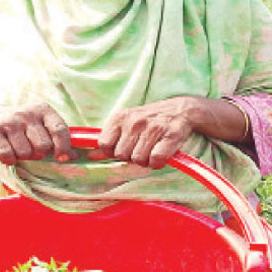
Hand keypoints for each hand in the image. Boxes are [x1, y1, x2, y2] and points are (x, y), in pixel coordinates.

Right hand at [0, 103, 76, 164]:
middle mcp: (27, 113)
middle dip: (38, 153)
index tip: (61, 158)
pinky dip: (9, 160)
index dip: (63, 147)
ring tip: (17, 148)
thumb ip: (59, 138)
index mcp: (43, 109)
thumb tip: (77, 156)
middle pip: (43, 146)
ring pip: (25, 153)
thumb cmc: (24, 126)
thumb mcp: (42, 125)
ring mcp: (9, 121)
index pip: (60, 129)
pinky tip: (7, 152)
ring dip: (22, 157)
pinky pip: (7, 156)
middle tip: (31, 149)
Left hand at [87, 96, 249, 168]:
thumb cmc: (149, 121)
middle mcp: (135, 121)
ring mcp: (153, 127)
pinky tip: (163, 154)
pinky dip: (159, 162)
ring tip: (153, 149)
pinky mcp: (170, 136)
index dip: (114, 151)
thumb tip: (89, 156)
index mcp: (120, 117)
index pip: (104, 145)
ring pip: (138, 160)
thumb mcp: (126, 125)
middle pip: (121, 155)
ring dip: (146, 160)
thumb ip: (108, 141)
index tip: (125, 146)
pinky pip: (156, 161)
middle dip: (131, 156)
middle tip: (143, 147)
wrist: (182, 109)